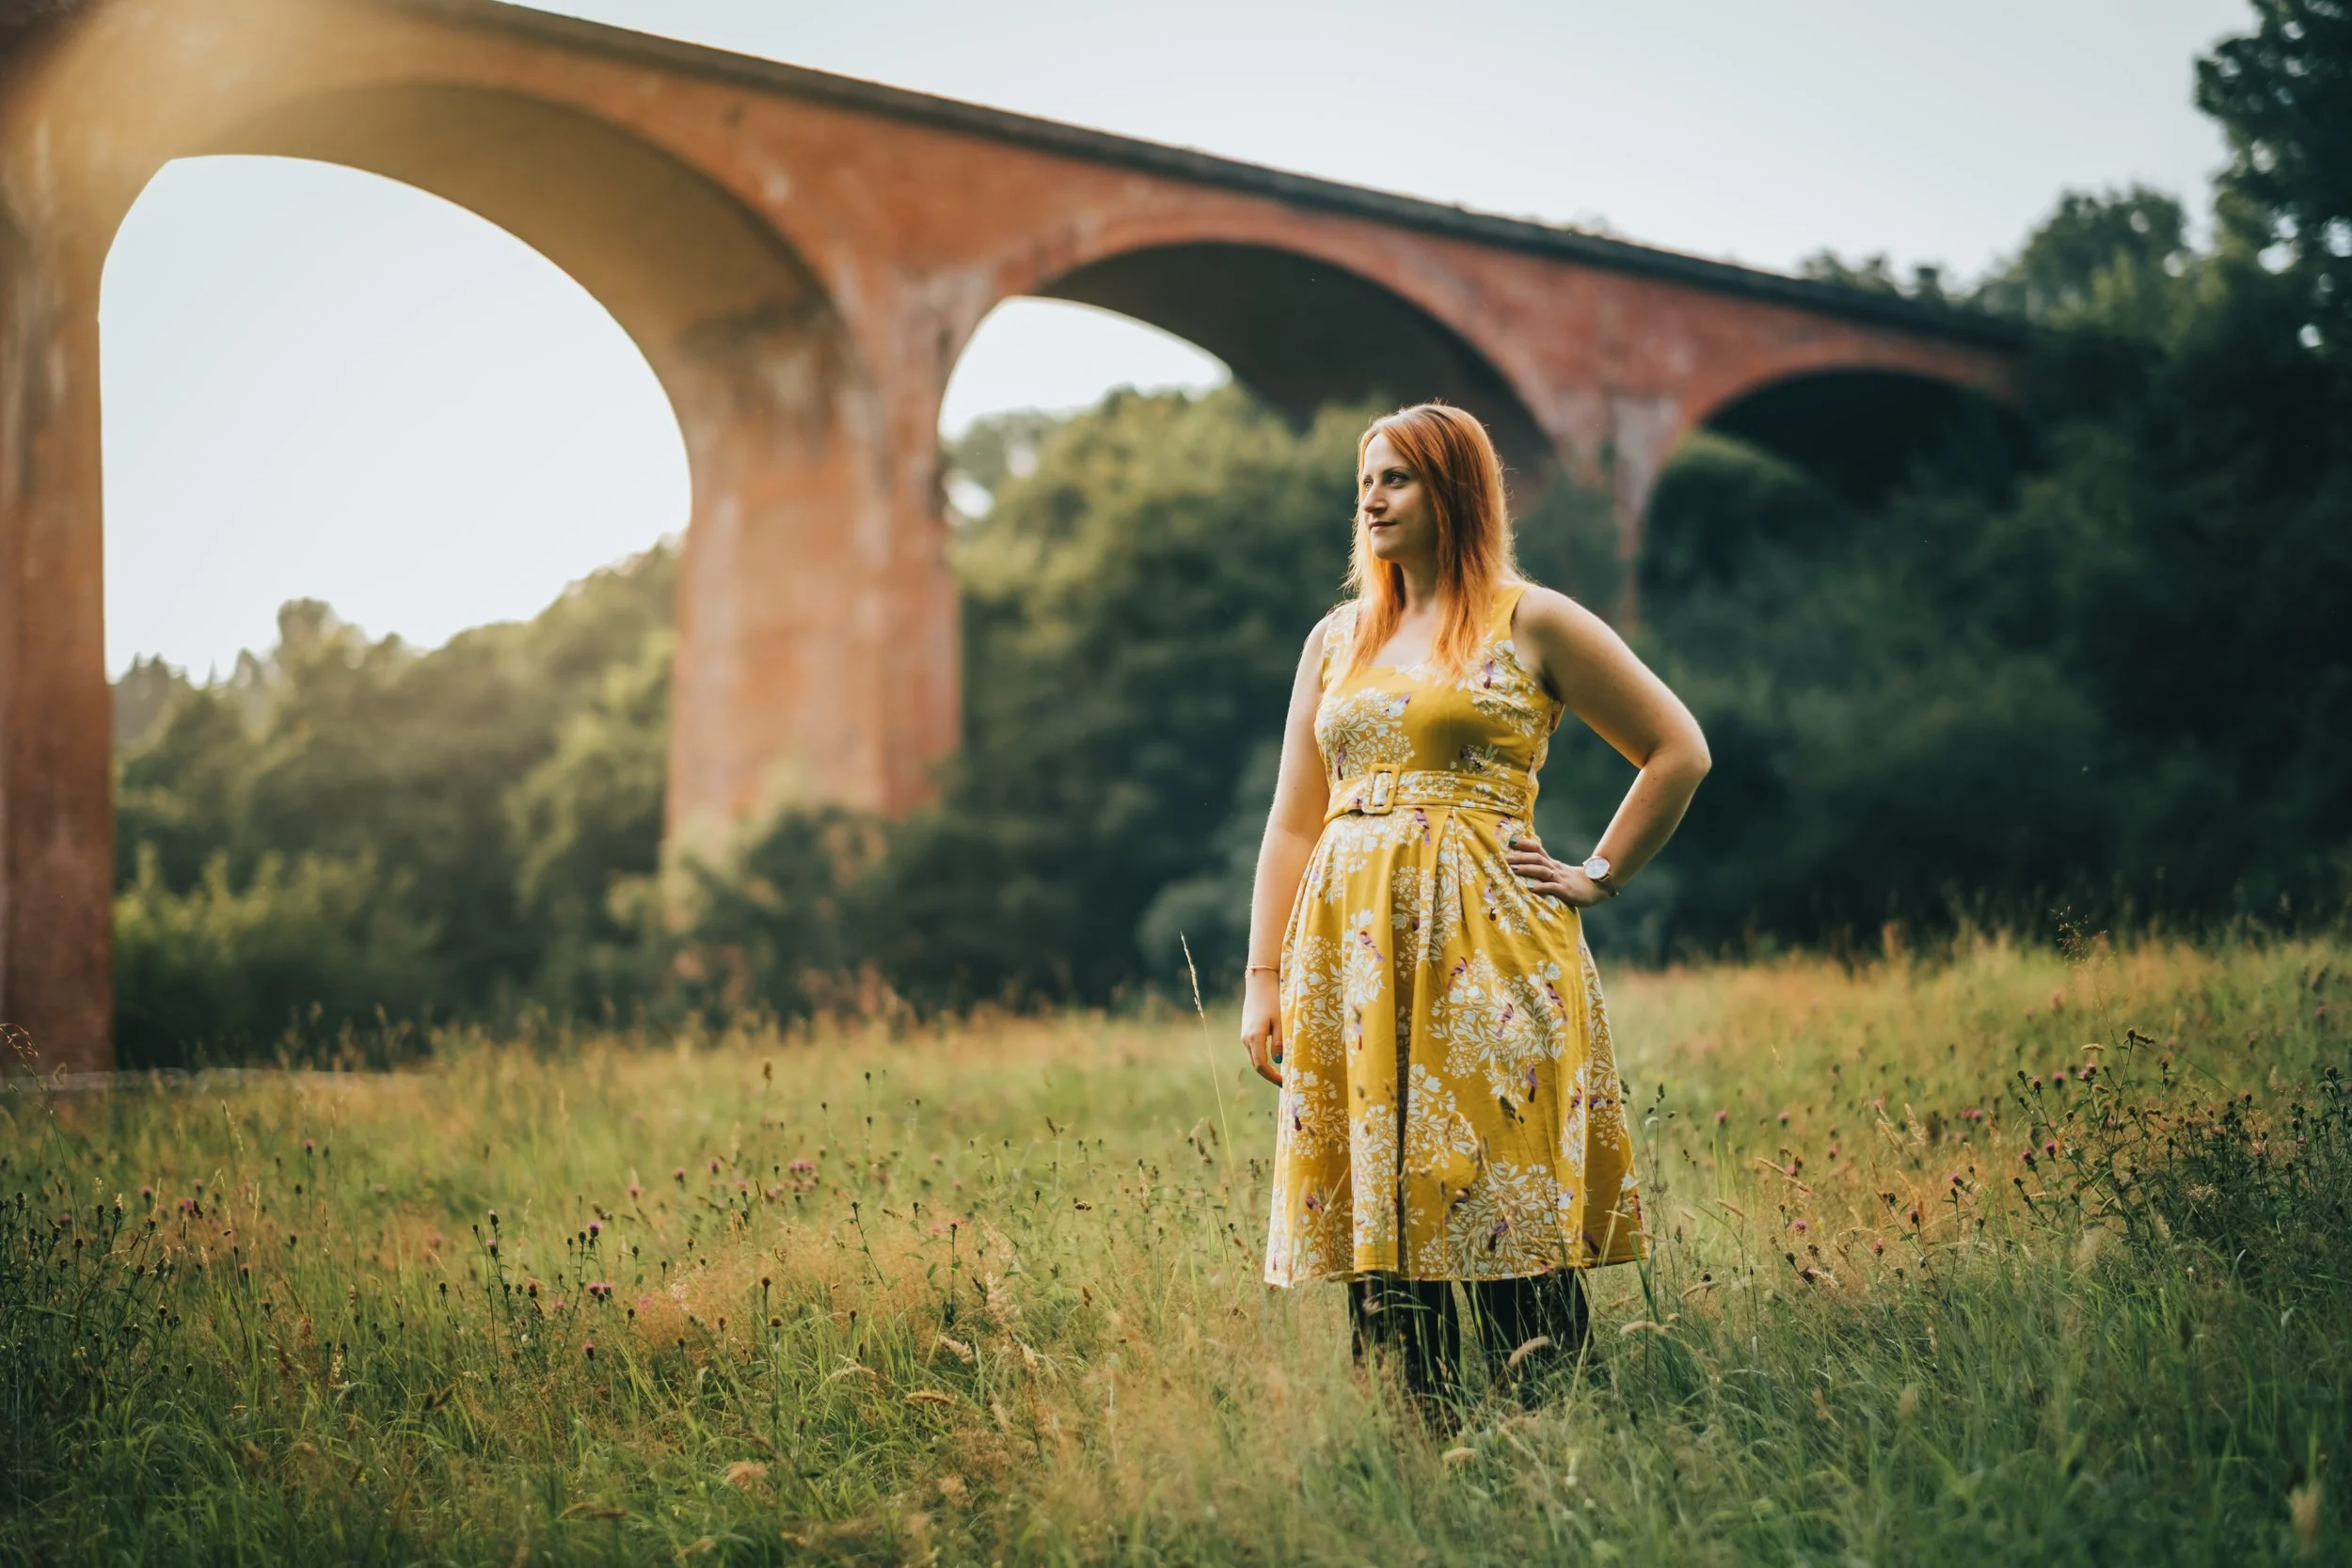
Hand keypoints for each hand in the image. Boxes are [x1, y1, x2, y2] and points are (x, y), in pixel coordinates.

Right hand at [1239, 969, 1284, 1085]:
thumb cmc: (1273, 1000)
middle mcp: (1246, 1039)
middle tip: (1285, 1082)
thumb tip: (1279, 1061)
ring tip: (1282, 1073)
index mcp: (1255, 1037)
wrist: (1259, 984)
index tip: (1285, 1083)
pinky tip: (1274, 1060)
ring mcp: (1244, 1036)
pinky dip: (1262, 1059)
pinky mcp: (1246, 1032)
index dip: (1273, 1077)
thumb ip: (1280, 1041)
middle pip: (1256, 1065)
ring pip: (1254, 1058)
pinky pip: (1254, 1051)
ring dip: (1266, 1068)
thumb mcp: (1281, 1020)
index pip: (1262, 1066)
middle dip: (1269, 1076)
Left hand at [1504, 832, 1607, 907]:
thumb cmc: (1573, 881)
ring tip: (1513, 870)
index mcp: (1552, 863)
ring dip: (1527, 869)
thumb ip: (1544, 868)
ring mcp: (1560, 879)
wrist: (1596, 888)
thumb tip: (1525, 864)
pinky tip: (1531, 888)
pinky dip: (1542, 887)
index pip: (1537, 849)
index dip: (1524, 844)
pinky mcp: (1566, 890)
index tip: (1510, 842)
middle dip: (1519, 857)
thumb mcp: (1558, 872)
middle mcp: (1555, 868)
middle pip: (1536, 858)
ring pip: (1542, 870)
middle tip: (1504, 858)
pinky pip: (1552, 888)